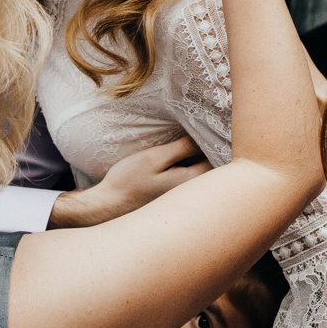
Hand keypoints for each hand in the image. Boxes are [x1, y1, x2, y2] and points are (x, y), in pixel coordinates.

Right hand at [48, 135, 207, 227]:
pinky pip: (194, 178)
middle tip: (209, 124)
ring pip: (205, 172)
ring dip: (203, 155)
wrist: (108, 207)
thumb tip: (206, 136)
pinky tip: (184, 154)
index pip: (218, 155)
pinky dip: (193, 165)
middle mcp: (194, 193)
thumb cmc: (128, 183)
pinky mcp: (177, 197)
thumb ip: (182, 148)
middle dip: (214, 146)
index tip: (215, 120)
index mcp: (193, 182)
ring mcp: (186, 197)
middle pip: (216, 165)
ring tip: (196, 135)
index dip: (217, 136)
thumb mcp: (154, 158)